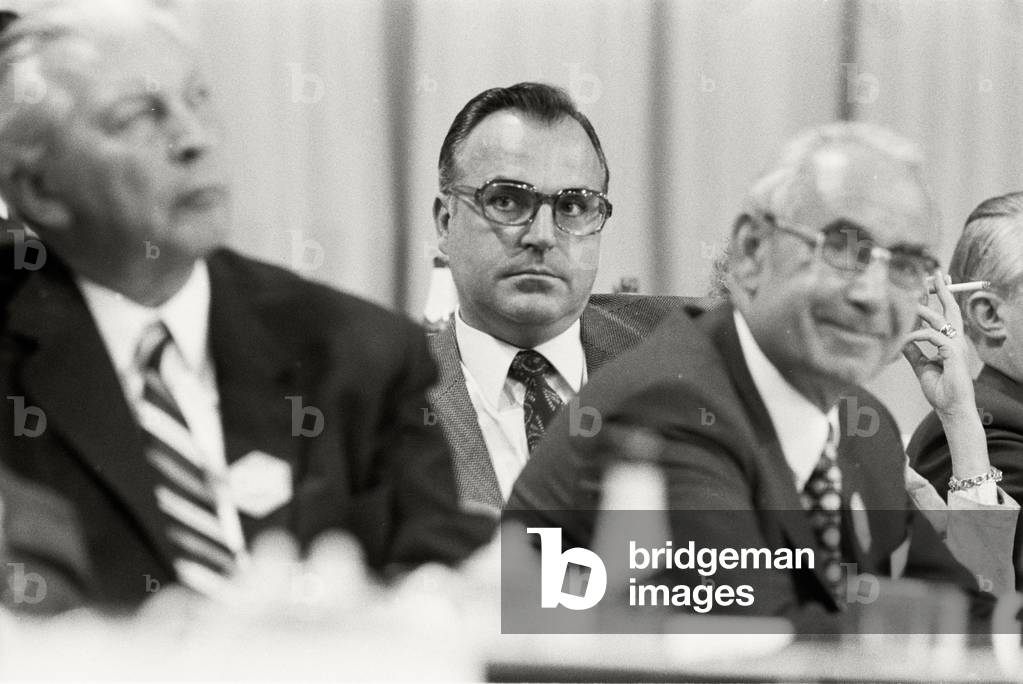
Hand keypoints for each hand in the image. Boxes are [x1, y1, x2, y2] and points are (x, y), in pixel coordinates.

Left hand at [902, 269, 975, 419]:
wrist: (951, 408)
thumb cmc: (940, 389)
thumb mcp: (922, 366)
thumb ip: (914, 352)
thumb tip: (902, 339)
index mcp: (951, 342)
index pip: (946, 315)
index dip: (941, 297)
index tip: (934, 282)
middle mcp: (956, 341)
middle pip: (951, 309)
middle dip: (943, 290)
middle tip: (935, 273)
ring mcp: (957, 346)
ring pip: (939, 319)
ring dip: (921, 310)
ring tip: (907, 303)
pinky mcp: (953, 353)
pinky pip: (932, 336)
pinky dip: (915, 335)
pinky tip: (903, 340)